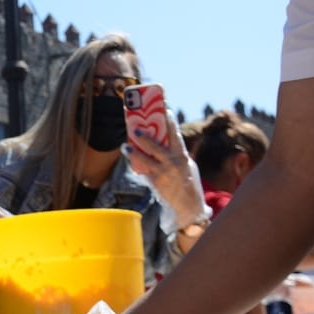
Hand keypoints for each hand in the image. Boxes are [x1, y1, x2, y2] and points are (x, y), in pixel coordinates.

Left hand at [125, 109, 208, 228]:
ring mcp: (163, 173)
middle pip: (156, 147)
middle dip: (145, 137)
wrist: (189, 203)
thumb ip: (174, 151)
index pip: (176, 135)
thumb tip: (160, 136)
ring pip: (146, 160)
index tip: (165, 109)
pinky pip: (143, 171)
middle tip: (135, 129)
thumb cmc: (186, 178)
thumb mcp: (185, 163)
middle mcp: (173, 163)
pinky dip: (135, 163)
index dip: (170, 121)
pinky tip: (129, 157)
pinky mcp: (156, 182)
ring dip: (134, 152)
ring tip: (125, 146)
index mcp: (182, 155)